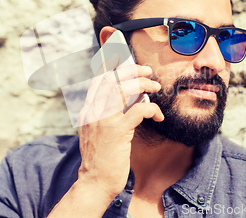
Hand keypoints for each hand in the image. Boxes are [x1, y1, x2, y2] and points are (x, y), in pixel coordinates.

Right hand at [76, 64, 162, 199]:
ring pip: (122, 88)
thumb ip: (108, 115)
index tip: (128, 62)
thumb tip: (129, 99)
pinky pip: (138, 110)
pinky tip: (158, 115)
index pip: (98, 80)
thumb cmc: (101, 159)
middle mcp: (92, 112)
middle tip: (147, 71)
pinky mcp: (117, 131)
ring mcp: (103, 121)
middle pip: (110, 78)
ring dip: (142, 84)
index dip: (114, 66)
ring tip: (155, 87)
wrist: (94, 183)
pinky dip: (151, 108)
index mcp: (87, 111)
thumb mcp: (97, 132)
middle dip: (131, 70)